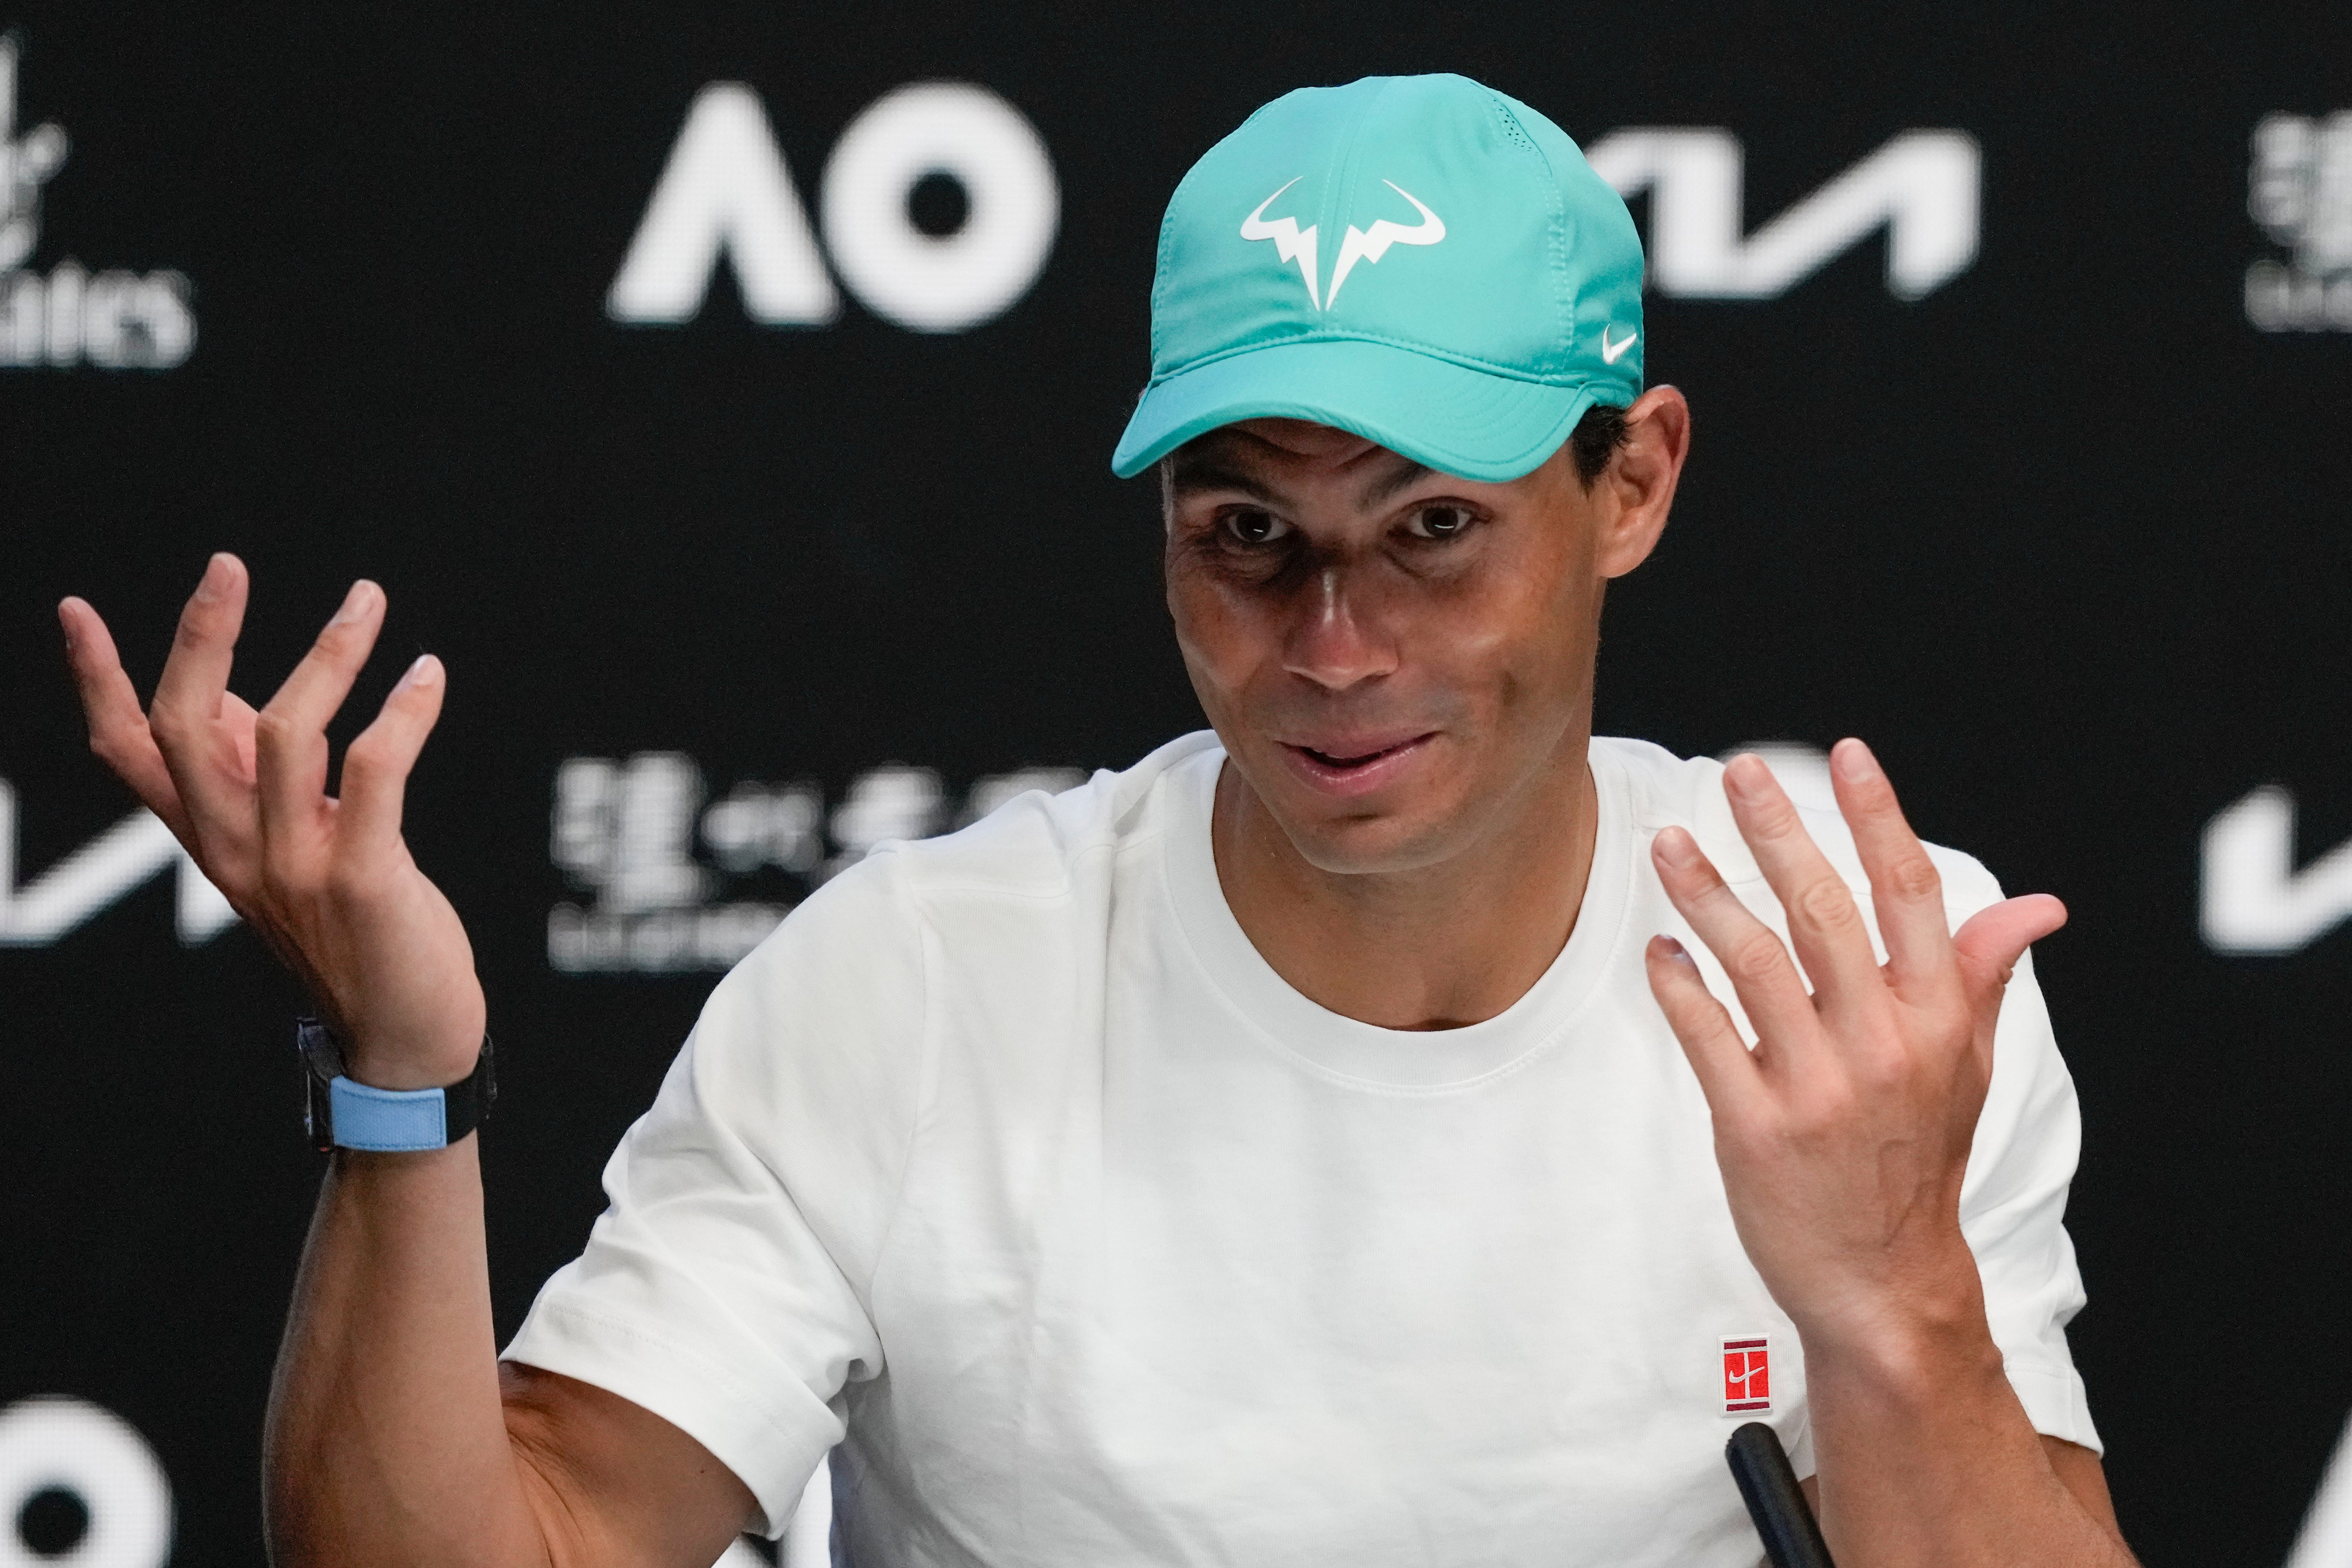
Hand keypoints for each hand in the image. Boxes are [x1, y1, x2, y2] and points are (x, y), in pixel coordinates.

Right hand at [59, 554, 483, 1087]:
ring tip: (366, 601)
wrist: (405, 1037)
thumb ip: (254, 781)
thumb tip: (228, 693)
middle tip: (229, 566)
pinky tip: (426, 674)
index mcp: (211, 841)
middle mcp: (236, 852)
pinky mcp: (362, 878)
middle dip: (201, 637)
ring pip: (286, 731)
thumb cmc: (356, 932)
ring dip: (329, 654)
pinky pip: (375, 769)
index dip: (97, 681)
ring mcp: (294, 867)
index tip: (75, 609)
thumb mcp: (287, 851)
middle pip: (185, 726)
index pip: (127, 754)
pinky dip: (402, 711)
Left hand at [1642, 740, 2065, 1351]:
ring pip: (1752, 961)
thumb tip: (2035, 907)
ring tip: (1667, 843)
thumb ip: (1980, 977)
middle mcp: (1882, 1044)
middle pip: (1822, 909)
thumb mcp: (1965, 1068)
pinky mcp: (1757, 1129)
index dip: (1879, 817)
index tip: (1848, 755)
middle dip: (1776, 830)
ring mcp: (1817, 1087)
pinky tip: (1660, 949)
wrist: (1885, 1282)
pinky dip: (1679, 985)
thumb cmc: (1918, 1160)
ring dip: (1704, 894)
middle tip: (1736, 770)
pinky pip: (1707, 1035)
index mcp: (1936, 1020)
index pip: (1910, 893)